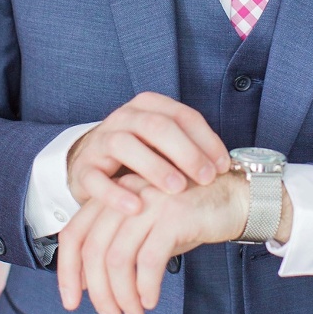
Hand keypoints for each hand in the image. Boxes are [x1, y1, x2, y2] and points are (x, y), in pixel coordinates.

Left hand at [57, 171, 249, 313]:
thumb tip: (88, 285)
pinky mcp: (174, 214)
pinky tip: (151, 300)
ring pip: (118, 258)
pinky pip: (149, 260)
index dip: (67, 271)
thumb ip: (116, 249)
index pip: (75, 234)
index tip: (72, 303)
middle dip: (98, 292)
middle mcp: (127, 194)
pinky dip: (145, 286)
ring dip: (122, 295)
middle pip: (93, 250)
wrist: (235, 198)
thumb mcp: (145, 231)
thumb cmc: (187, 218)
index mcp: (113, 196)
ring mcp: (150, 202)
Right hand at [67, 92, 229, 215]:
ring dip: (155, 167)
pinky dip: (116, 193)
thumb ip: (190, 148)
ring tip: (177, 189)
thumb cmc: (140, 156)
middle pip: (156, 126)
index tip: (223, 166)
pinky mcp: (84, 168)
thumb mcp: (164, 145)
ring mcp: (101, 141)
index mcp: (148, 106)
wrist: (91, 164)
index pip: (182, 115)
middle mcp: (124, 118)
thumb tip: (228, 167)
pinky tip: (136, 207)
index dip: (206, 140)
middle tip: (206, 178)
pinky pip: (96, 179)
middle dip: (186, 152)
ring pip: (125, 145)